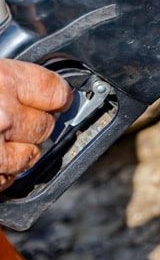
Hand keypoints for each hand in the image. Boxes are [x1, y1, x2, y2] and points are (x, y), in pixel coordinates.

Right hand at [0, 61, 72, 190]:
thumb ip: (5, 80)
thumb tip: (28, 88)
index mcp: (2, 79)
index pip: (56, 90)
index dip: (56, 97)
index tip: (54, 100)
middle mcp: (3, 114)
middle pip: (45, 126)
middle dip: (32, 126)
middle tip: (8, 121)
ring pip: (29, 157)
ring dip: (16, 154)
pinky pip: (5, 180)